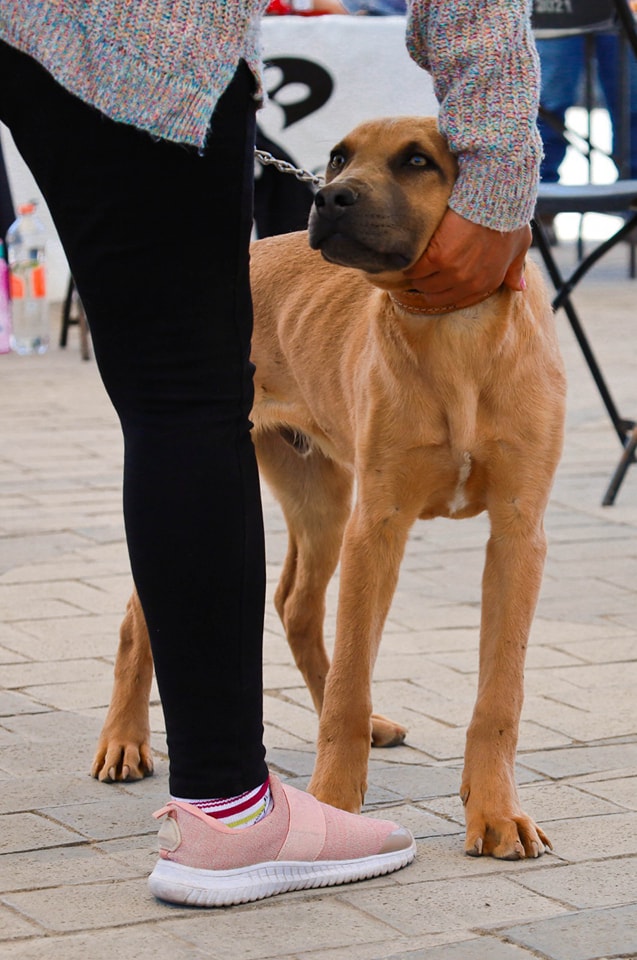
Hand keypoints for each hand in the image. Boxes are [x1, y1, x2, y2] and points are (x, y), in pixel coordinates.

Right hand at [403, 210, 530, 310]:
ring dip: (416, 274)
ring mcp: (451, 271)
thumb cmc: (509, 218)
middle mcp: (468, 282)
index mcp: (486, 283)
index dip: (443, 291)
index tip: (437, 279)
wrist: (496, 197)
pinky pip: (414, 269)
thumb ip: (515, 270)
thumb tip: (518, 287)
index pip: (455, 301)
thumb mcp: (520, 246)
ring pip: (421, 283)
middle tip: (422, 269)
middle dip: (427, 284)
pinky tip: (409, 253)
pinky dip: (409, 263)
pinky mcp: (436, 256)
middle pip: (434, 295)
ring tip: (414, 260)